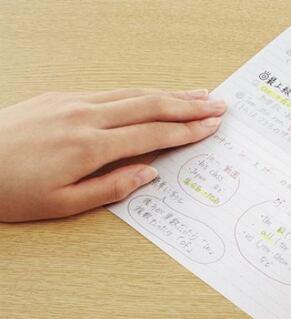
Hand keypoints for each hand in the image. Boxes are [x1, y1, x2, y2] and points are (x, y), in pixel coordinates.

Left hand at [0, 88, 225, 221]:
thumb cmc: (10, 190)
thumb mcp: (63, 204)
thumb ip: (111, 187)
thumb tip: (149, 174)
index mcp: (89, 146)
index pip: (152, 134)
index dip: (186, 130)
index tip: (211, 125)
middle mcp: (85, 116)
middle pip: (150, 105)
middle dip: (188, 105)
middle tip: (217, 104)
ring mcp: (72, 101)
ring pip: (132, 93)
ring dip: (168, 93)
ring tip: (196, 93)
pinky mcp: (61, 96)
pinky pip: (111, 91)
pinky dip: (140, 92)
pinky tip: (152, 94)